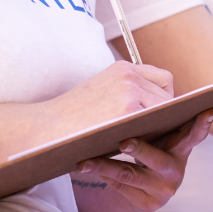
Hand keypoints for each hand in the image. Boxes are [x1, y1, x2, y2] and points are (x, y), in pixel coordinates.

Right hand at [45, 61, 175, 138]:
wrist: (45, 128)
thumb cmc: (71, 117)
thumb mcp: (100, 92)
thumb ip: (126, 92)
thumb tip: (158, 110)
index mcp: (122, 68)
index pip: (162, 79)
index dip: (164, 97)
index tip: (159, 114)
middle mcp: (129, 75)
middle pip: (167, 94)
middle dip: (164, 113)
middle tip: (156, 131)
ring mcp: (130, 90)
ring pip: (164, 109)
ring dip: (161, 124)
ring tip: (151, 138)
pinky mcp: (128, 109)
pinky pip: (156, 122)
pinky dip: (154, 132)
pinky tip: (146, 142)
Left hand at [73, 107, 212, 211]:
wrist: (139, 185)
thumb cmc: (147, 148)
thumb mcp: (157, 136)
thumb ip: (158, 122)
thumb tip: (145, 100)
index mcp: (182, 148)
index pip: (195, 136)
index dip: (202, 124)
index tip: (208, 110)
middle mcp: (177, 170)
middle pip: (157, 159)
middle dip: (140, 150)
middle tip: (124, 142)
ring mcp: (163, 189)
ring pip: (130, 175)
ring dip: (105, 166)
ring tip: (85, 161)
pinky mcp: (148, 203)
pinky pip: (120, 187)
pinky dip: (102, 175)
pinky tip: (84, 167)